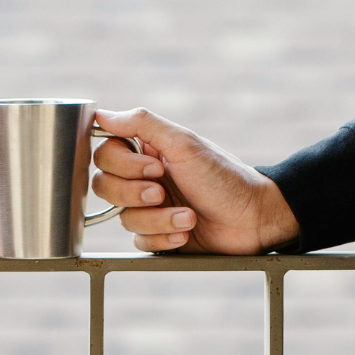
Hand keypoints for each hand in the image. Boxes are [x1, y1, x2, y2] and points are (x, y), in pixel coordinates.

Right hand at [92, 107, 299, 253]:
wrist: (253, 218)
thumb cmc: (224, 177)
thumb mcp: (184, 144)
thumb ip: (142, 124)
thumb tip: (101, 114)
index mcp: (147, 151)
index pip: (105, 155)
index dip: (123, 166)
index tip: (156, 168)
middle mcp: (143, 178)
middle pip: (104, 186)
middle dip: (134, 194)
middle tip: (163, 192)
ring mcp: (149, 208)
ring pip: (123, 218)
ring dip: (157, 219)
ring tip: (188, 217)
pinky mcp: (158, 235)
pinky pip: (139, 241)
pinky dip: (163, 238)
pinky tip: (185, 232)